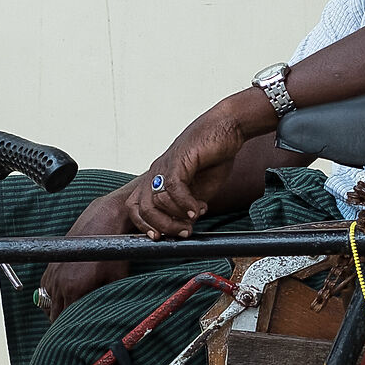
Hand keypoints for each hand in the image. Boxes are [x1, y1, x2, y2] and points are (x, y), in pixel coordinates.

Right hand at [34, 189, 135, 319]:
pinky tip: (61, 300)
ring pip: (47, 303)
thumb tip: (112, 316)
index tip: (77, 337)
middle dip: (62, 324)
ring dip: (55, 311)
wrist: (103, 221)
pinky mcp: (51, 266)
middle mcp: (59, 282)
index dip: (72, 330)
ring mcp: (53, 273)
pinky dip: (50, 297)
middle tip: (71, 332)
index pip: (67, 320)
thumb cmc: (112, 250)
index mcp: (74, 288)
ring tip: (66, 319)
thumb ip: (109, 299)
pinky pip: (44, 289)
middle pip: (54, 315)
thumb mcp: (117, 278)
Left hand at [123, 101, 250, 238]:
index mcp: (158, 178)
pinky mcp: (179, 160)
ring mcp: (166, 165)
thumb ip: (189, 203)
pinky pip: (173, 188)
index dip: (144, 225)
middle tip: (183, 231)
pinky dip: (185, 203)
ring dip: (176, 216)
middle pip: (142, 208)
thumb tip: (188, 221)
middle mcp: (157, 171)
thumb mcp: (200, 186)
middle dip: (161, 226)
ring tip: (194, 219)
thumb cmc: (214, 153)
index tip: (160, 238)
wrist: (228, 127)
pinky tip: (197, 209)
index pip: (136, 206)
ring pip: (157, 201)